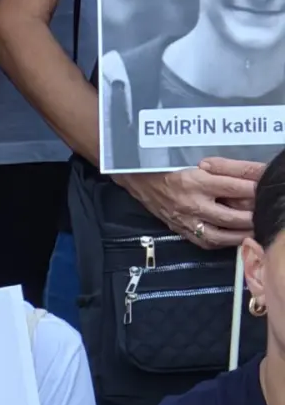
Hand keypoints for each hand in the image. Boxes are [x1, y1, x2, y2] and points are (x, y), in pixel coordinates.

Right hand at [115, 156, 261, 247]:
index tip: (265, 188)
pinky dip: (223, 242)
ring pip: (220, 235)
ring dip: (240, 234)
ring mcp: (185, 220)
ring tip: (253, 229)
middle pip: (230, 216)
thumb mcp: (198, 162)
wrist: (139, 179)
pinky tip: (232, 237)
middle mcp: (192, 203)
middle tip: (263, 213)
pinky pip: (205, 241)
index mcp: (197, 181)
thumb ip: (225, 169)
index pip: (234, 187)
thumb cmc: (168, 167)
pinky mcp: (180, 229)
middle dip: (251, 217)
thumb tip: (251, 176)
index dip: (254, 189)